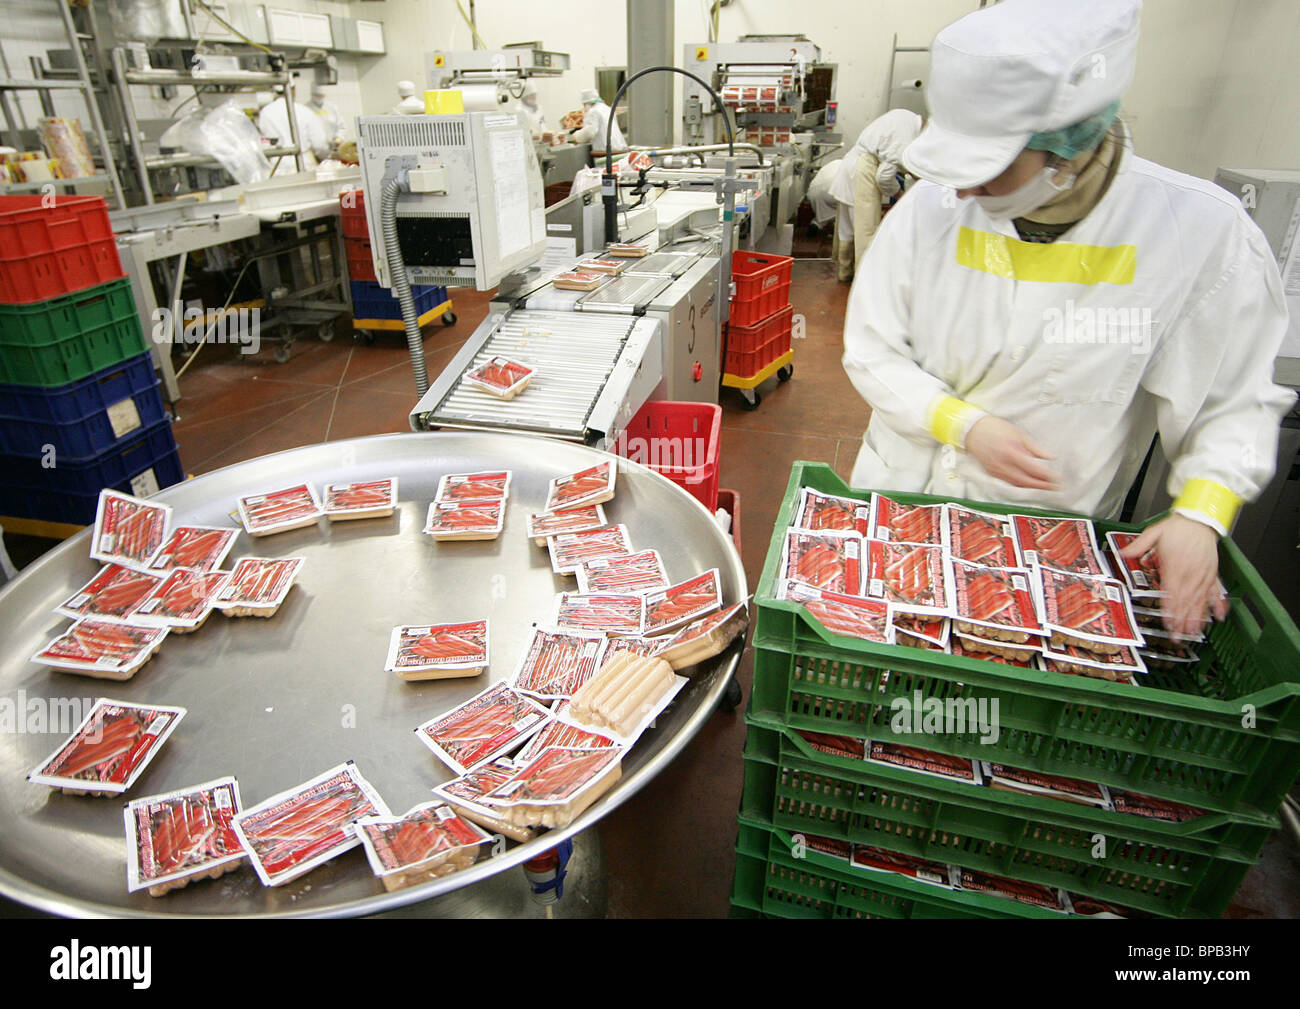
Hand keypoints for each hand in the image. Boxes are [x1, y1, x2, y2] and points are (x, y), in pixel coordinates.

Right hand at [965, 416, 1061, 491]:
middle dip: (1042, 486)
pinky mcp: (991, 473)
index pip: (1033, 469)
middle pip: (1026, 481)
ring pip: (1017, 484)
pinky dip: (1019, 486)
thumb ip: (1034, 448)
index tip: (1059, 480)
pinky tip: (1028, 486)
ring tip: (1045, 489)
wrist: (972, 430)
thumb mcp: (1018, 433)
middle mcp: (1004, 464)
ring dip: (1032, 488)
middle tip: (1055, 488)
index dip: (1047, 477)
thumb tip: (1050, 457)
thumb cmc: (996, 428)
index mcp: (1012, 452)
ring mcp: (996, 470)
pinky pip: (1008, 483)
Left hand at [1120, 514, 1227, 636]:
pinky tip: (1219, 617)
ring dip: (1196, 618)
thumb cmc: (1178, 528)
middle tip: (1177, 636)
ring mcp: (1203, 575)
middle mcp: (1191, 573)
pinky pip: (1216, 592)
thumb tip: (1120, 553)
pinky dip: (1218, 605)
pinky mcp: (1212, 574)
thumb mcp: (1154, 533)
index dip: (1170, 608)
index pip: (1172, 591)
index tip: (1168, 622)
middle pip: (1186, 601)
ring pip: (1200, 600)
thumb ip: (1138, 545)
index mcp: (1175, 565)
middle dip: (1181, 620)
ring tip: (1192, 633)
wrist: (1200, 520)